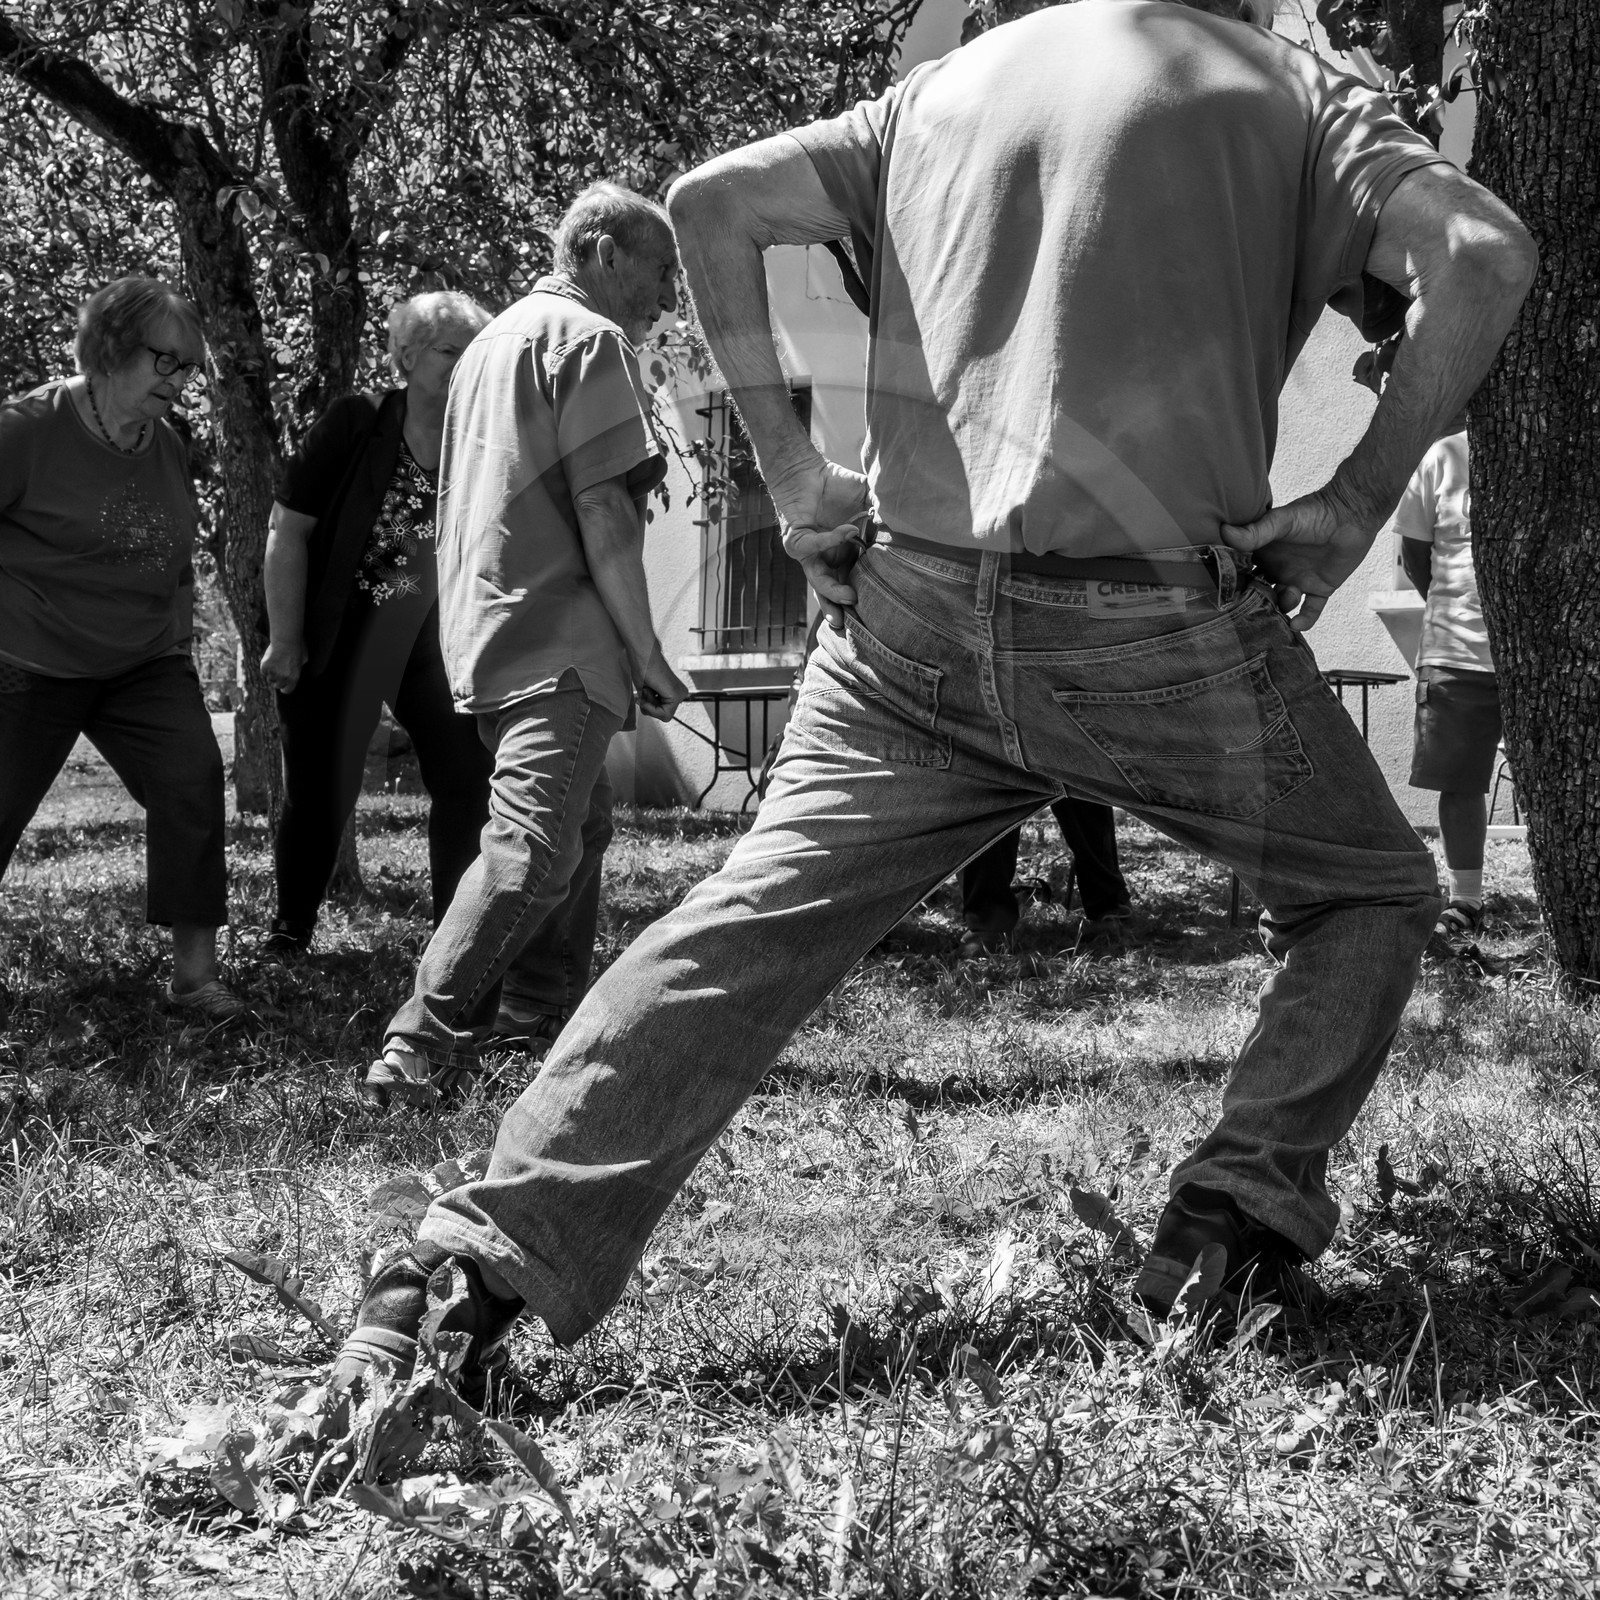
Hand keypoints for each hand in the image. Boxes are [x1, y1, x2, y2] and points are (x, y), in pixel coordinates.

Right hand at [260, 637, 306, 693]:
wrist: (286, 639)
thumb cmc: (297, 647)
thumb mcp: (303, 660)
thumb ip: (299, 668)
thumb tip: (297, 670)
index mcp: (294, 678)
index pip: (287, 691)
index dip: (284, 688)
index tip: (283, 685)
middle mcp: (284, 678)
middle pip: (277, 685)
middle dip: (277, 680)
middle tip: (278, 672)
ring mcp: (274, 673)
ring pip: (269, 678)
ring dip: (271, 673)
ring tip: (276, 663)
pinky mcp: (265, 667)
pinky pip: (263, 671)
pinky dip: (266, 666)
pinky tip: (270, 659)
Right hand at [637, 645, 688, 722]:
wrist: (643, 655)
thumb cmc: (642, 669)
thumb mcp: (646, 692)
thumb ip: (651, 704)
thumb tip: (649, 712)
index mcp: (676, 692)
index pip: (663, 713)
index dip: (650, 707)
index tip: (644, 692)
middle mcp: (682, 694)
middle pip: (664, 715)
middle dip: (650, 706)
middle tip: (646, 689)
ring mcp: (681, 695)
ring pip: (664, 716)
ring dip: (650, 704)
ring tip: (648, 688)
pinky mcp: (677, 696)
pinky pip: (664, 714)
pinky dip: (651, 706)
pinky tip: (649, 690)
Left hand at [769, 457, 870, 631]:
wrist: (806, 469)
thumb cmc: (837, 486)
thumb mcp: (869, 500)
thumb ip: (884, 514)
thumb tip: (910, 525)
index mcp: (847, 554)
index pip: (857, 580)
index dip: (867, 593)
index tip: (883, 608)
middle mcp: (829, 560)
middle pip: (836, 591)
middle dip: (845, 608)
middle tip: (859, 620)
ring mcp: (811, 554)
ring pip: (819, 581)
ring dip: (833, 592)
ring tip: (849, 598)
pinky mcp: (795, 543)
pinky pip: (812, 549)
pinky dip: (830, 541)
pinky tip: (846, 531)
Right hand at [1221, 484, 1380, 632]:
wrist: (1352, 513)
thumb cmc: (1315, 512)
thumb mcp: (1280, 521)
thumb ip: (1255, 532)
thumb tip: (1224, 532)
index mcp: (1265, 554)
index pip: (1244, 574)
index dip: (1235, 585)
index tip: (1226, 595)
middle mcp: (1278, 570)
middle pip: (1261, 593)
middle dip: (1255, 603)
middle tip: (1250, 610)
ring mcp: (1299, 580)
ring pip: (1283, 604)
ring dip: (1280, 607)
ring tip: (1286, 599)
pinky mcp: (1320, 589)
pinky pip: (1310, 610)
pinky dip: (1304, 620)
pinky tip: (1295, 624)